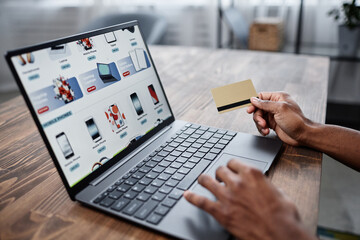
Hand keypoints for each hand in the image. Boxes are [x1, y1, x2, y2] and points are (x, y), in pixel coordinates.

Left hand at [184, 160, 313, 239]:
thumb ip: (264, 184)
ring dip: (204, 180)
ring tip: (201, 180)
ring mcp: (227, 197)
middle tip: (219, 179)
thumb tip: (260, 185)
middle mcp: (237, 182)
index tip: (230, 170)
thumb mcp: (279, 192)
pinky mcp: (221, 212)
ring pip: (207, 181)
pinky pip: (201, 202)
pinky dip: (192, 197)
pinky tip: (186, 195)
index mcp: (252, 174)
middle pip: (219, 170)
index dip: (231, 167)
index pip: (233, 163)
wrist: (281, 234)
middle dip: (219, 174)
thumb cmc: (283, 216)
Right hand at [247, 92, 311, 145]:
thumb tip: (253, 99)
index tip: (250, 110)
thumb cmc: (296, 121)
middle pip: (258, 108)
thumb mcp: (279, 109)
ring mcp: (274, 115)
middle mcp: (275, 105)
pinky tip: (266, 132)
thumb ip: (265, 104)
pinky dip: (262, 129)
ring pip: (259, 117)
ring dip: (260, 124)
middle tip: (262, 123)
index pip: (261, 96)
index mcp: (278, 97)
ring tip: (265, 129)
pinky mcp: (273, 123)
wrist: (302, 135)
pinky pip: (262, 124)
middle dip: (258, 117)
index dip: (254, 103)